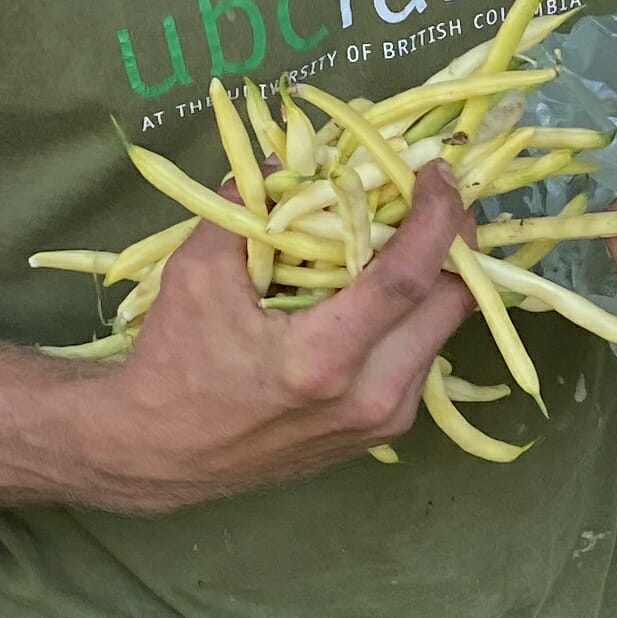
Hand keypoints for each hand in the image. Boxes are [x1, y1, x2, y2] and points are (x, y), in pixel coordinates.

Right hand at [72, 170, 479, 512]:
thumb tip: (290, 163)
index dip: (434, 216)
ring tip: (409, 235)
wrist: (161, 454)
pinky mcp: (382, 432)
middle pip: (452, 305)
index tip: (437, 170)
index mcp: (322, 360)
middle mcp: (369, 398)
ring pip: (444, 333)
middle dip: (456, 241)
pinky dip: (417, 314)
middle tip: (434, 197)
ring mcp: (382, 422)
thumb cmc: (174, 363)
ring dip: (438, 278)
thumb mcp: (196, 273)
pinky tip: (386, 286)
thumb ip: (248, 210)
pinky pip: (423, 358)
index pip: (408, 277)